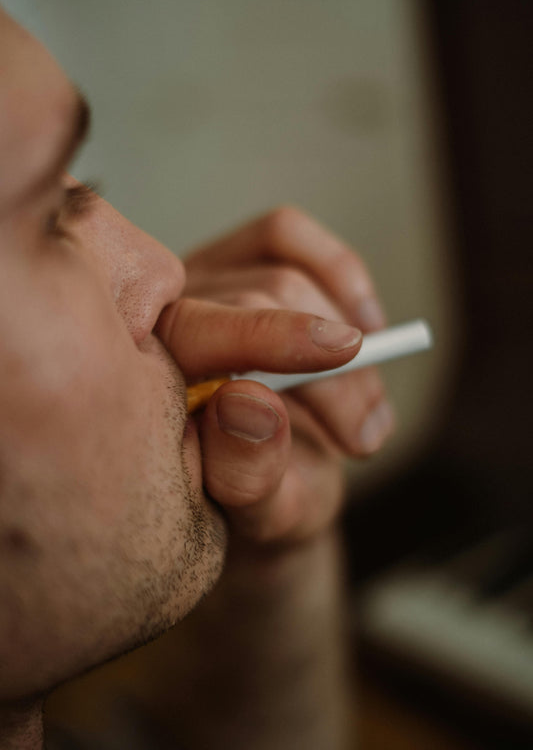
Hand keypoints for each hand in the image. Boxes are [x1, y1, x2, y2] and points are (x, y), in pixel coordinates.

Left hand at [158, 207, 394, 544]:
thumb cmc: (260, 500)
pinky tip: (368, 324)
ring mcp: (193, 284)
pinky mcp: (231, 257)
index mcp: (147, 384)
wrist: (275, 483)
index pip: (193, 334)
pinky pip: (284, 234)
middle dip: (332, 374)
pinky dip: (338, 271)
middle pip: (253, 304)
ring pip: (283, 276)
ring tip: (367, 416)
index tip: (348, 353)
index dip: (271, 336)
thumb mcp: (263, 515)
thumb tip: (248, 402)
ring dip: (350, 342)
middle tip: (366, 437)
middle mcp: (161, 321)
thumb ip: (249, 476)